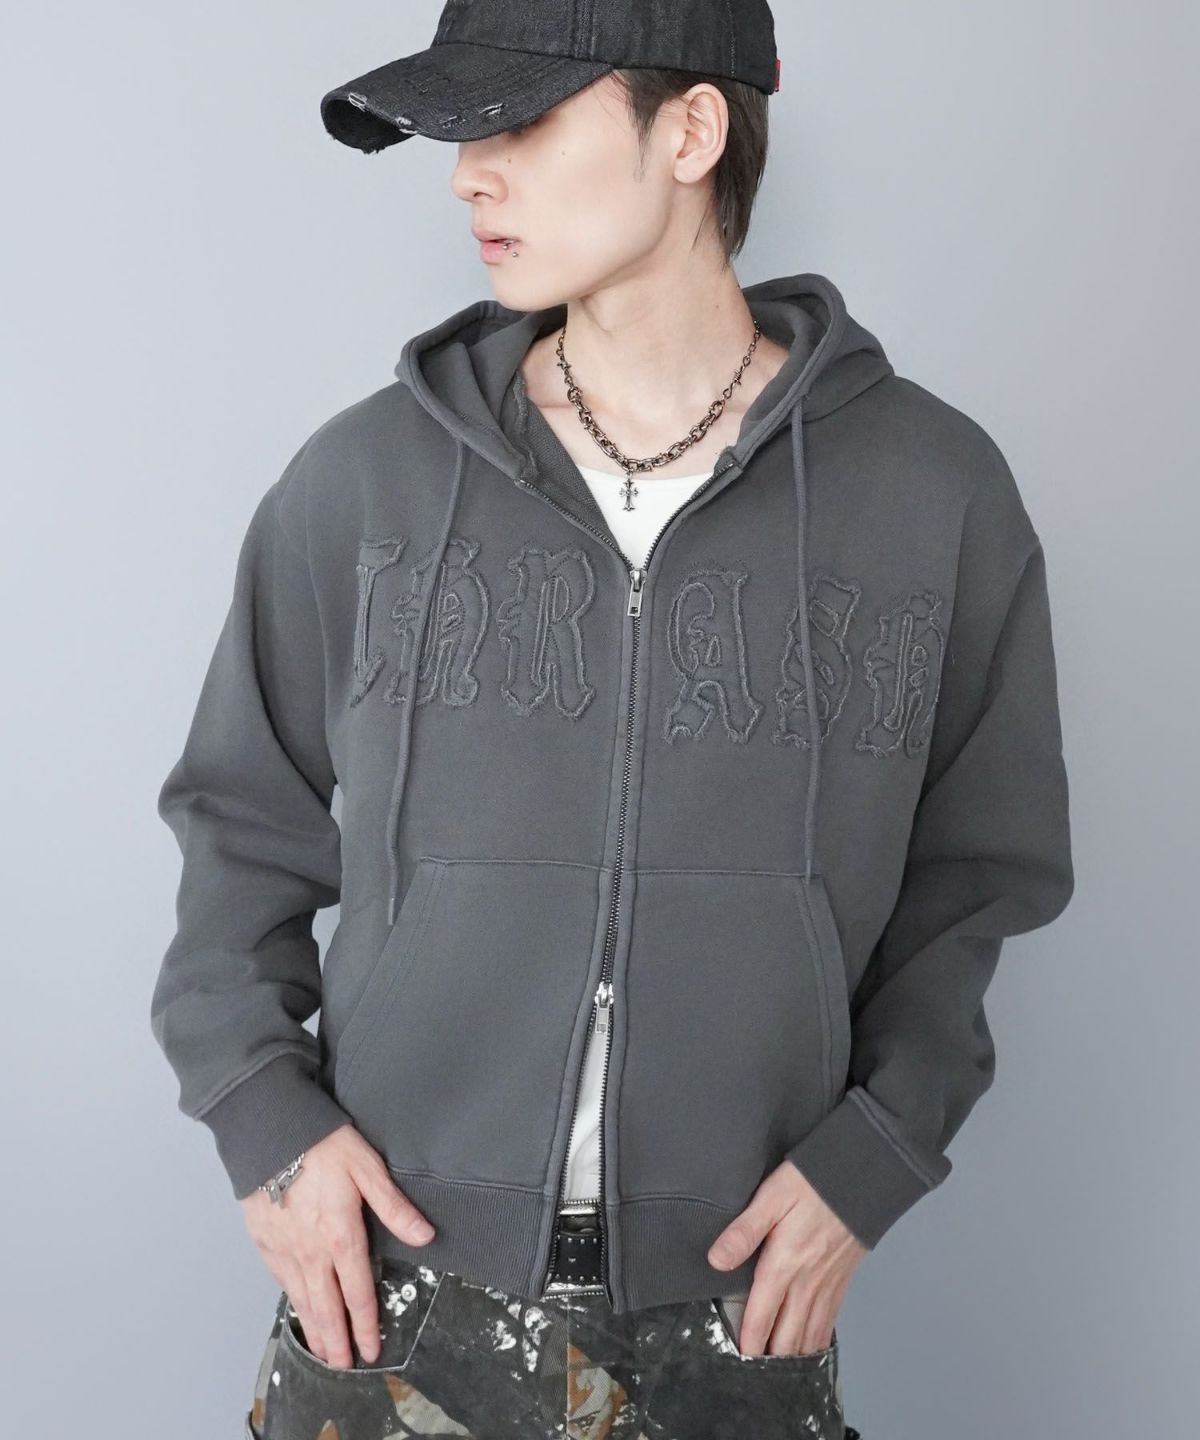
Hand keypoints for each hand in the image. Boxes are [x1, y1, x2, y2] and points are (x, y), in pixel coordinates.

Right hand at [240, 1124, 435, 1366]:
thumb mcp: (367, 1168)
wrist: (269, 1131)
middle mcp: (312, 1251)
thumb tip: (425, 1236)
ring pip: (302, 1299)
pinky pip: (281, 1280)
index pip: (357, 1292)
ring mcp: (285, 1249)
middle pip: (327, 1307)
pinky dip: (291, 1301)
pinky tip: (298, 1307)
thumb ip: (394, 1207)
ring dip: (314, 1329)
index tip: (371, 1350)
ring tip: (322, 1351)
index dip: (366, 1324)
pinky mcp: (264, 1241)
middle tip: (344, 1365)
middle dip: (337, 1340)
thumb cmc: (322, 1144)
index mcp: (341, 1236)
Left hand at [706, 1157, 867, 1356]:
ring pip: (809, 1335)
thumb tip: (715, 1261)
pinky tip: (811, 1349)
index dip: (749, 1341)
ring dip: (794, 1356)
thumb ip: (744, 1231)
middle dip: (771, 1358)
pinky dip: (818, 1342)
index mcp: (783, 1264)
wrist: (862, 1177)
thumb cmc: (813, 1182)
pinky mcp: (842, 1281)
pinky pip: (829, 1323)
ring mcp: (827, 1285)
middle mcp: (806, 1283)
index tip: (737, 1359)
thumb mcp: (771, 1196)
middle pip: (786, 1335)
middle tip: (754, 1375)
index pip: (761, 1316)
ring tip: (779, 1373)